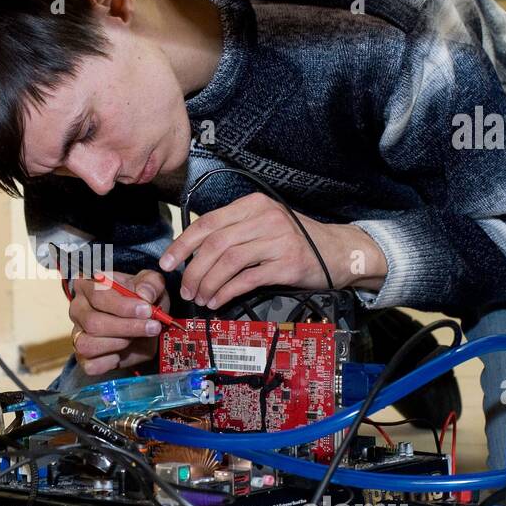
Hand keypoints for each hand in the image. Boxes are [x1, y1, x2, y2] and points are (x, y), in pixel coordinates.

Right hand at [67, 269, 168, 375]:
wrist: (142, 324)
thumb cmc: (141, 301)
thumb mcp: (151, 285)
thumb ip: (151, 284)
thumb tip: (144, 294)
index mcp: (88, 285)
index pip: (99, 295)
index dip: (124, 306)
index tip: (146, 311)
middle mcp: (78, 309)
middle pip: (93, 322)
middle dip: (126, 327)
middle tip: (152, 327)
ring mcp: (77, 334)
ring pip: (88, 345)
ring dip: (118, 344)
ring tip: (135, 338)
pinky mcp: (83, 357)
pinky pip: (90, 365)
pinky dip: (108, 363)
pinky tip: (121, 354)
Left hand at [158, 193, 386, 307]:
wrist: (337, 252)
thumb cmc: (294, 240)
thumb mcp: (263, 225)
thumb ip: (233, 232)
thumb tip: (193, 253)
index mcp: (253, 205)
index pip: (208, 222)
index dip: (183, 244)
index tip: (168, 262)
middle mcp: (265, 218)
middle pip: (214, 244)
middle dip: (193, 270)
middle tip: (185, 288)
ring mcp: (277, 240)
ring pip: (227, 262)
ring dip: (207, 283)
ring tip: (200, 298)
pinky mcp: (287, 264)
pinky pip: (246, 279)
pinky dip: (225, 292)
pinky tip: (217, 300)